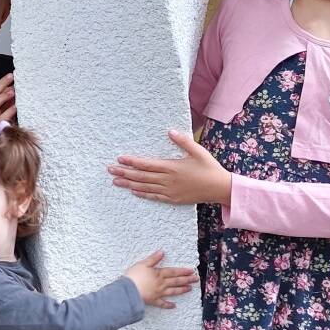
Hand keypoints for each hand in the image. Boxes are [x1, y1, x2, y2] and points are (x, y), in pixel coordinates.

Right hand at [0, 73, 16, 122]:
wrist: (13, 139)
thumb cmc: (11, 121)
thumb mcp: (9, 107)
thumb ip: (9, 98)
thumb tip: (15, 85)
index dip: (1, 83)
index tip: (11, 75)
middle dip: (1, 86)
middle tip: (12, 80)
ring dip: (2, 98)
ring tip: (13, 92)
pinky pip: (1, 119)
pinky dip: (8, 111)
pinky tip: (15, 107)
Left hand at [107, 129, 231, 204]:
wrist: (220, 188)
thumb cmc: (210, 168)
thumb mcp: (198, 151)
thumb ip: (183, 141)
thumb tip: (170, 131)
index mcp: (172, 167)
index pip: (147, 164)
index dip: (132, 161)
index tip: (120, 158)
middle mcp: (168, 180)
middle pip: (141, 176)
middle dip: (124, 172)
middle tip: (109, 170)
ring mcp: (170, 191)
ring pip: (145, 187)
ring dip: (129, 184)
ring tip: (115, 181)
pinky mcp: (173, 199)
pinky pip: (154, 197)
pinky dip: (143, 194)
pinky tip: (133, 191)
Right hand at [123, 251, 198, 308]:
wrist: (128, 290)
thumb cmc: (134, 276)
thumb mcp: (143, 264)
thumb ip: (153, 258)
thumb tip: (162, 252)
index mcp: (159, 274)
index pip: (174, 272)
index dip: (183, 271)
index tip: (192, 271)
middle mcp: (161, 283)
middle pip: (176, 281)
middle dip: (187, 280)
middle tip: (196, 279)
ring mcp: (158, 293)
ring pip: (173, 291)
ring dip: (182, 290)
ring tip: (190, 289)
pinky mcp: (153, 300)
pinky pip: (162, 303)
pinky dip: (168, 305)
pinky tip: (174, 306)